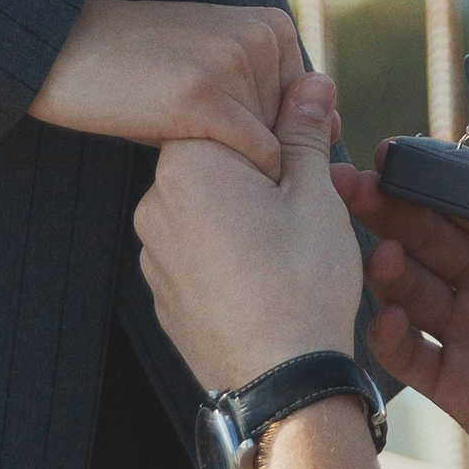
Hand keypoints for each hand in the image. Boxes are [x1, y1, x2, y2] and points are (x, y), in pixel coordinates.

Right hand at [29, 0, 302, 176]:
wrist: (68, 47)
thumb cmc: (142, 66)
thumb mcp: (214, 59)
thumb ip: (267, 88)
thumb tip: (331, 122)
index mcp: (272, 25)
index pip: (310, 112)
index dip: (278, 142)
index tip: (239, 151)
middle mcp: (262, 38)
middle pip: (295, 133)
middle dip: (268, 160)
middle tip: (215, 162)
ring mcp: (235, 65)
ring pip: (277, 151)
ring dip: (250, 175)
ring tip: (200, 160)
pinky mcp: (204, 98)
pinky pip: (255, 159)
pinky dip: (238, 181)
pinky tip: (197, 170)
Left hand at [137, 74, 363, 391]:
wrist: (281, 385)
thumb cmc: (301, 288)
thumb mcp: (315, 196)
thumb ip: (304, 132)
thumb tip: (309, 83)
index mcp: (187, 165)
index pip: (227, 113)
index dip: (276, 122)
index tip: (311, 138)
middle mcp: (155, 203)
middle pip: (215, 159)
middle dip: (260, 166)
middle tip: (308, 190)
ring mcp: (153, 252)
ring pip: (206, 205)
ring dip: (242, 208)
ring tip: (288, 240)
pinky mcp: (161, 291)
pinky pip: (195, 248)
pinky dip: (226, 248)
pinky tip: (265, 271)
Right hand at [333, 161, 468, 468]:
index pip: (465, 204)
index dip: (429, 180)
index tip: (392, 157)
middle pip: (425, 238)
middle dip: (388, 210)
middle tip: (354, 187)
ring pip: (411, 291)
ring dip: (388, 269)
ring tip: (380, 255)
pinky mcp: (457, 386)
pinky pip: (411, 356)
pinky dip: (392, 337)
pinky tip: (387, 321)